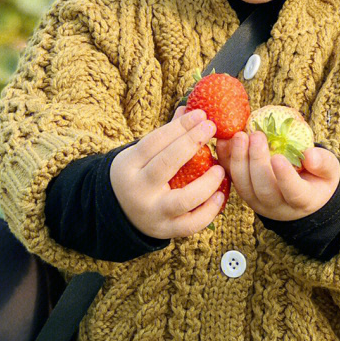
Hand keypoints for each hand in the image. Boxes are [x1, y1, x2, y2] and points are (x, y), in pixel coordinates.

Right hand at [109, 105, 227, 238]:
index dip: (179, 127)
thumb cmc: (137, 175)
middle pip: (166, 164)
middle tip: (211, 127)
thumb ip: (166, 135)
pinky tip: (221, 195)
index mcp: (128, 166)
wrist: (118, 213)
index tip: (200, 114)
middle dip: (191, 142)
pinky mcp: (166, 231)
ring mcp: (153, 213)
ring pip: (182, 199)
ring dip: (206, 183)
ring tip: (220, 168)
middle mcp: (138, 190)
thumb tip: (188, 109)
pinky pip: (191, 224)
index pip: (154, 142)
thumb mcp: (141, 155)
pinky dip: (209, 211)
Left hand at [214, 131, 339, 220]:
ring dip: (239, 160)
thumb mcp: (330, 172)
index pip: (293, 193)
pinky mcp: (245, 193)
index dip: (285, 177)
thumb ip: (323, 163)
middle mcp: (277, 207)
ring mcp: (258, 202)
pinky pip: (232, 179)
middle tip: (256, 135)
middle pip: (264, 189)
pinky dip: (226, 160)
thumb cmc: (318, 179)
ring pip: (244, 186)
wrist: (302, 196)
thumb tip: (310, 155)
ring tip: (240, 136)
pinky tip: (223, 142)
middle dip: (257, 161)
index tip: (278, 157)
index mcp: (303, 201)